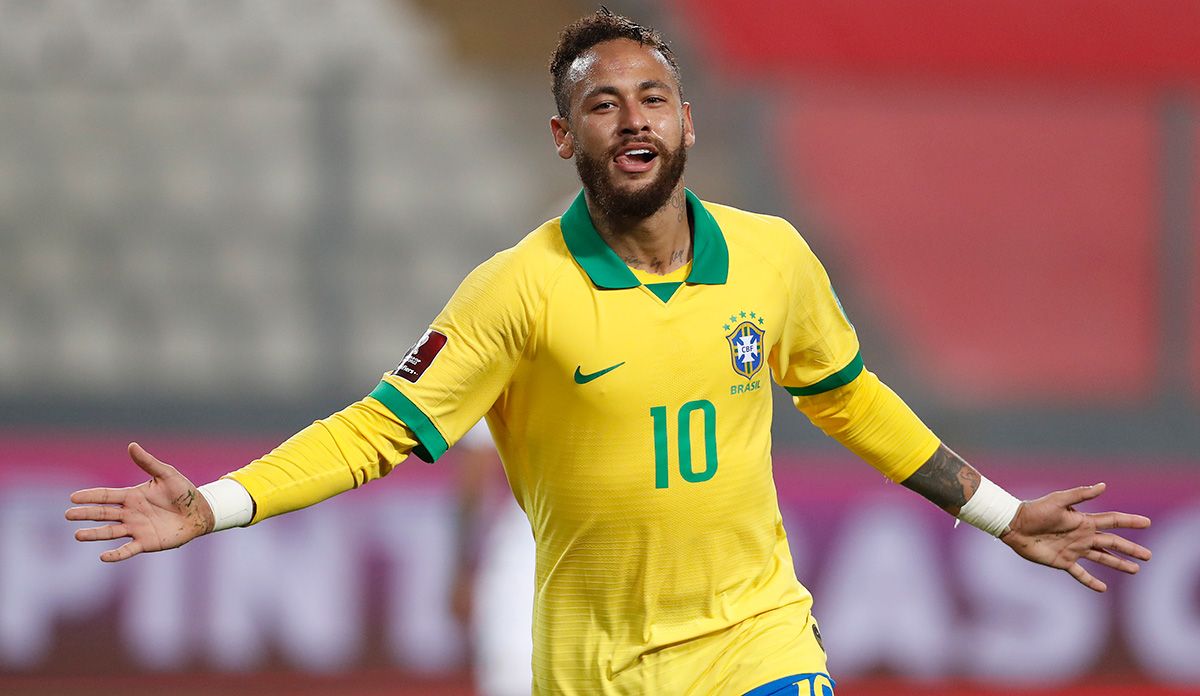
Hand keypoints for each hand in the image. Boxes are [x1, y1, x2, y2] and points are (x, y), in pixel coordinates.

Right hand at [65, 442, 214, 561]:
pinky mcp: (146, 543)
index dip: (90, 496)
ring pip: (110, 532)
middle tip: (68, 515)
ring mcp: (136, 529)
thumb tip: (131, 445)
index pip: (106, 496)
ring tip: (78, 535)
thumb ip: (148, 462)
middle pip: (103, 514)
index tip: (73, 497)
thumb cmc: (183, 492)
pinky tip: (103, 557)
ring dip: (94, 534)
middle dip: (86, 514)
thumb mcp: (166, 474)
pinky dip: (116, 555)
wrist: (199, 512)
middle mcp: (130, 513)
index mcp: (132, 496)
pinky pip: (127, 550)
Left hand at [1000, 482, 1150, 591]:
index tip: (1146, 522)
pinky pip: (1080, 574)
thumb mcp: (1059, 500)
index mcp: (1083, 521)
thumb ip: (1081, 494)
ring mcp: (1074, 550)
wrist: (1015, 525)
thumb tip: (1103, 485)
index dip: (1129, 521)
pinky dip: (1091, 581)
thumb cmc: (1035, 510)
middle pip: (1112, 543)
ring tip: (1135, 570)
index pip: (1112, 521)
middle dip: (1130, 549)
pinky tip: (1102, 588)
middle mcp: (1082, 536)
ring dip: (1119, 564)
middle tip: (1148, 556)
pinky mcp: (1063, 562)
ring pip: (1102, 558)